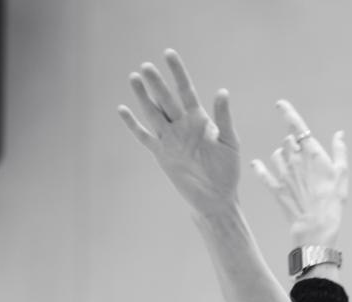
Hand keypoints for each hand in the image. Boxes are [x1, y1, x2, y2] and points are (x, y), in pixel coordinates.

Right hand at [118, 50, 241, 217]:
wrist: (216, 197)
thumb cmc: (227, 170)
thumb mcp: (229, 142)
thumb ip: (223, 117)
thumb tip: (222, 92)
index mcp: (199, 119)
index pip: (185, 90)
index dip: (177, 72)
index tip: (168, 53)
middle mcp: (182, 125)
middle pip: (165, 99)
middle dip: (156, 83)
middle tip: (145, 66)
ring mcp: (170, 139)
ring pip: (153, 113)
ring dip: (143, 97)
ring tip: (134, 78)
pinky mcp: (161, 154)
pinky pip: (144, 136)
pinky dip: (133, 124)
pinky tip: (122, 110)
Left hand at [251, 101, 347, 247]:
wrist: (316, 226)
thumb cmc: (333, 201)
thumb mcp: (342, 174)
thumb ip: (339, 151)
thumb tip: (339, 134)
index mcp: (312, 153)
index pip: (298, 126)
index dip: (288, 113)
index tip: (279, 104)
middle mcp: (295, 160)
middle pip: (288, 141)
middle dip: (293, 143)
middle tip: (301, 154)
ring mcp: (283, 174)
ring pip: (276, 155)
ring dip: (281, 156)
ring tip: (289, 166)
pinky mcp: (275, 189)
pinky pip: (262, 174)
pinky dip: (259, 168)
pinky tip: (255, 164)